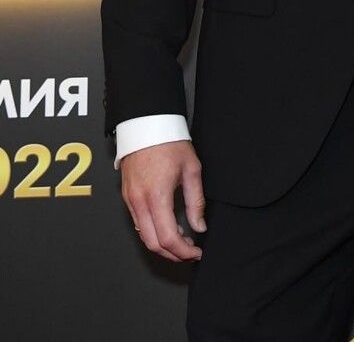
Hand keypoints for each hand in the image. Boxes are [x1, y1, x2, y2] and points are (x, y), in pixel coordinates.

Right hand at [121, 141, 205, 261]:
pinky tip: (167, 228)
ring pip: (143, 236)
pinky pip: (138, 223)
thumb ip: (196, 201)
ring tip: (182, 241)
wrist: (147, 125)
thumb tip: (199, 226)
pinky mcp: (126, 197)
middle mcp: (139, 202)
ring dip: (162, 245)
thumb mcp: (192, 169)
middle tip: (190, 252)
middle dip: (173, 254)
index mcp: (157, 196)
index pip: (168, 238)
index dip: (183, 251)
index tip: (196, 252)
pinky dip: (152, 233)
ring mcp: (130, 200)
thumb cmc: (171, 143)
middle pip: (152, 243)